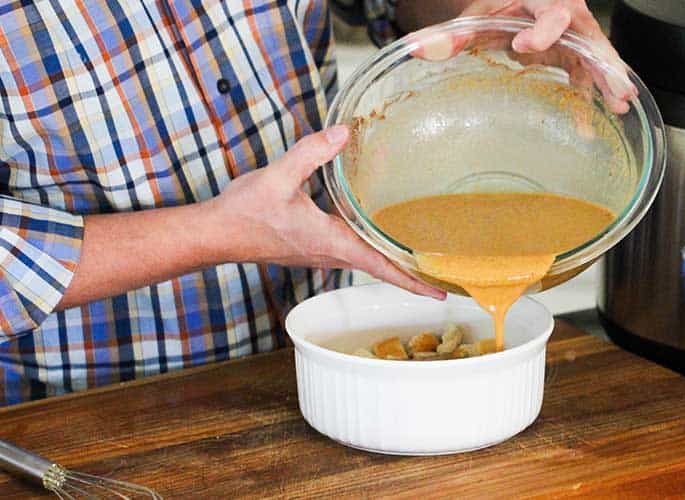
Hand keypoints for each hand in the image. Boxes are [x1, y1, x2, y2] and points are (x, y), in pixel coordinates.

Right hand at [210, 126, 445, 299]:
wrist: (214, 233)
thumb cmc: (244, 212)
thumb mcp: (280, 176)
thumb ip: (312, 152)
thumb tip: (344, 133)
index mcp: (332, 242)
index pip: (381, 267)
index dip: (412, 280)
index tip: (440, 292)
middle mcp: (330, 253)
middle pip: (380, 267)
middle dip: (411, 273)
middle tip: (443, 275)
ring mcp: (319, 253)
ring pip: (365, 259)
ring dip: (391, 262)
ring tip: (418, 258)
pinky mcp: (309, 247)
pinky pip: (349, 251)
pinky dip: (370, 249)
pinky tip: (374, 233)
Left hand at [413, 0, 636, 112]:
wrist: (518, 0)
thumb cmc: (504, 2)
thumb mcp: (478, 14)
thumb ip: (449, 34)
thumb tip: (415, 49)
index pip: (552, 12)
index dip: (542, 30)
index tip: (523, 46)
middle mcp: (567, 15)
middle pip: (590, 36)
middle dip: (602, 61)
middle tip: (613, 84)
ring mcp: (574, 37)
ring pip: (597, 56)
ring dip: (609, 80)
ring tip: (620, 103)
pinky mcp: (575, 55)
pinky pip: (589, 75)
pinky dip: (595, 95)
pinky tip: (602, 116)